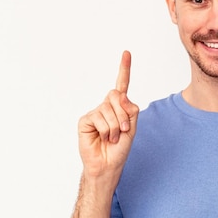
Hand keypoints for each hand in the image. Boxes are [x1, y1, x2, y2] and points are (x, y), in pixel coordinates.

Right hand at [78, 51, 138, 178]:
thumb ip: (130, 110)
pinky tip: (102, 138)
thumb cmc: (120, 148)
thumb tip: (120, 95)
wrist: (108, 164)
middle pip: (116, 96)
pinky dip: (106, 131)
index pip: (122, 85)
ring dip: (115, 128)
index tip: (126, 53)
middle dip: (123, 115)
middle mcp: (106, 106)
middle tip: (122, 131)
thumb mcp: (132, 128)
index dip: (124, 69)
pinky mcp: (85, 120)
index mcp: (119, 107)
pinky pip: (100, 119)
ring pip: (109, 110)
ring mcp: (95, 112)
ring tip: (112, 138)